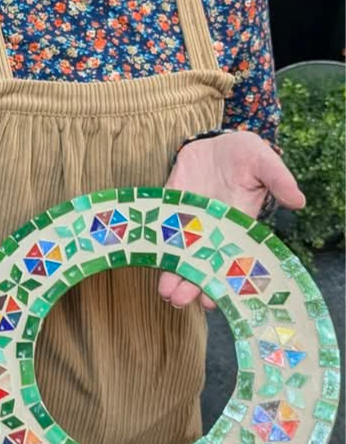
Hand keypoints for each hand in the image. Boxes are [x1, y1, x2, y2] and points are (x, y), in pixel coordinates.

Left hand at [159, 130, 304, 309]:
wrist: (216, 143)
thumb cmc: (245, 155)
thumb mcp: (263, 161)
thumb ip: (278, 179)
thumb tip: (298, 200)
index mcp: (237, 225)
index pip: (230, 260)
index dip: (223, 280)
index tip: (215, 300)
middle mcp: (211, 229)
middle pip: (201, 263)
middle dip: (191, 283)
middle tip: (179, 300)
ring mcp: (188, 220)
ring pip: (178, 253)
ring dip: (171, 273)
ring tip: (166, 293)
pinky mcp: (168, 207)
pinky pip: (159, 229)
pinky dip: (153, 244)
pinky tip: (145, 260)